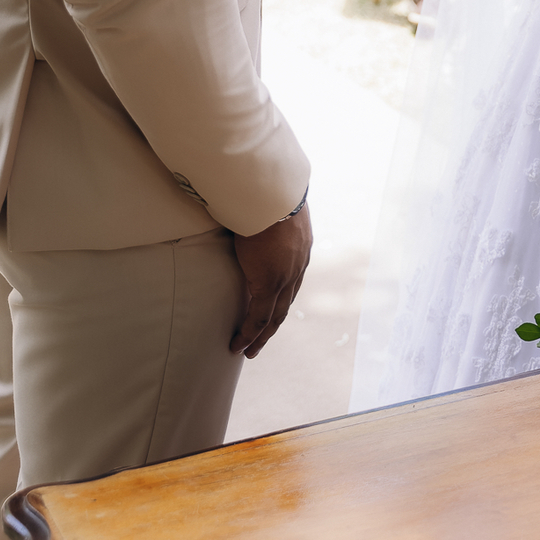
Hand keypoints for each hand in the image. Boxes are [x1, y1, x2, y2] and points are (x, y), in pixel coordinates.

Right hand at [231, 205, 312, 357]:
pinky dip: (249, 334)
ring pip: (275, 315)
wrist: (270, 189)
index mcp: (300, 246)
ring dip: (261, 335)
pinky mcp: (269, 283)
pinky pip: (259, 317)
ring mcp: (285, 276)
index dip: (280, 297)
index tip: (270, 308)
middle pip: (286, 302)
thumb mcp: (269, 206)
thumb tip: (245, 205)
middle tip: (259, 340)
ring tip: (248, 349)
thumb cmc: (265, 190)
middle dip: (272, 323)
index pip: (292, 280)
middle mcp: (298, 265)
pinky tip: (239, 345)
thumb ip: (262, 214)